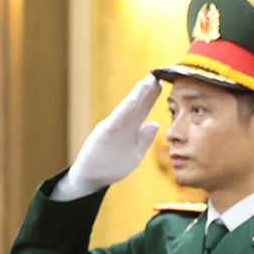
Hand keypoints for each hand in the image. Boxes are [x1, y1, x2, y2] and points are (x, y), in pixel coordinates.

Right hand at [59, 77, 162, 198]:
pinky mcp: (105, 133)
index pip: (143, 109)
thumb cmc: (112, 165)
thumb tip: (154, 124)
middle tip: (157, 75)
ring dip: (137, 95)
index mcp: (130, 129)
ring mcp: (113, 128)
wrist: (92, 177)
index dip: (152, 96)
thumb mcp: (135, 152)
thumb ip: (144, 139)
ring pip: (128, 108)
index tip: (162, 83)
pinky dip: (126, 109)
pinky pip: (117, 119)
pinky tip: (134, 99)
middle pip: (137, 105)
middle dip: (147, 90)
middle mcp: (122, 125)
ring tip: (147, 81)